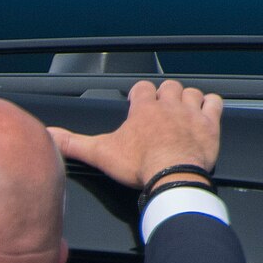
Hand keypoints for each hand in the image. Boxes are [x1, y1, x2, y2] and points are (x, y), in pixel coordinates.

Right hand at [49, 79, 221, 190]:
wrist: (171, 176)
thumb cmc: (139, 165)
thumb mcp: (100, 154)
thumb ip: (73, 143)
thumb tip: (48, 135)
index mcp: (143, 110)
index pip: (141, 88)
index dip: (139, 94)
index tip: (136, 102)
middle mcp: (168, 105)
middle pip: (168, 86)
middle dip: (164, 94)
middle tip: (160, 107)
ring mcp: (191, 113)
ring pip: (191, 92)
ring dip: (187, 98)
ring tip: (181, 109)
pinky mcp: (209, 124)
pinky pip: (214, 102)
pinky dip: (210, 104)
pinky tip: (205, 112)